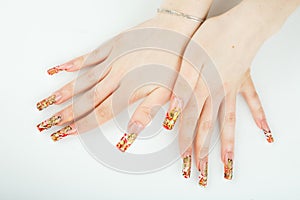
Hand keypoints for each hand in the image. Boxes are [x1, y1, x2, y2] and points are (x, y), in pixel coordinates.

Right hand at [36, 7, 206, 140]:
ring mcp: (114, 58)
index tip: (68, 132)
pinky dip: (74, 63)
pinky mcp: (113, 45)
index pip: (102, 112)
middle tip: (50, 122)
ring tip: (49, 101)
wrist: (178, 30)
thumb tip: (131, 132)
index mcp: (132, 88)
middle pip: (88, 98)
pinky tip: (61, 69)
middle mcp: (118, 74)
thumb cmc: (176, 62)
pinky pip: (90, 56)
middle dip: (68, 112)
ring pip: (84, 78)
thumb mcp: (169, 92)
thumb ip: (147, 112)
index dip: (84, 124)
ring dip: (65, 91)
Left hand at [167, 8, 275, 184]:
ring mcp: (232, 88)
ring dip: (227, 143)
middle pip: (208, 128)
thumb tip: (172, 112)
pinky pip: (252, 100)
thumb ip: (181, 88)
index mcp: (201, 89)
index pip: (189, 121)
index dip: (185, 141)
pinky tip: (265, 131)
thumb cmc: (212, 37)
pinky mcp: (243, 80)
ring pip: (229, 121)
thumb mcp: (188, 60)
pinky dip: (259, 115)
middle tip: (203, 171)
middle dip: (204, 151)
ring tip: (228, 163)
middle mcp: (217, 93)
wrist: (241, 24)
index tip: (184, 160)